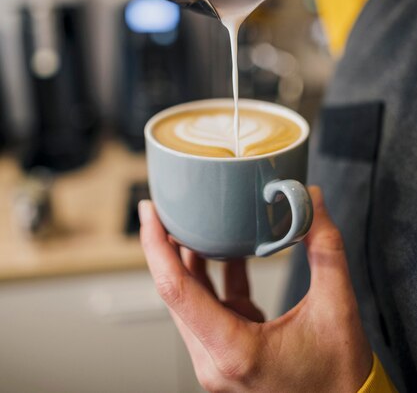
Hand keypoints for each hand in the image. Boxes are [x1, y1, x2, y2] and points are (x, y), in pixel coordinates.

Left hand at [140, 187, 372, 392]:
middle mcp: (215, 360)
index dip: (156, 245)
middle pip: (176, 291)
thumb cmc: (340, 376)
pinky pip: (210, 307)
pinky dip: (213, 276)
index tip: (149, 211)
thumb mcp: (336, 307)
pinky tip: (224, 247)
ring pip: (190, 299)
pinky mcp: (229, 354)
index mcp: (234, 351)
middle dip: (168, 245)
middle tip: (168, 205)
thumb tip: (311, 200)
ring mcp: (219, 359)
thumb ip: (326, 248)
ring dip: (189, 259)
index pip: (176, 289)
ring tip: (192, 220)